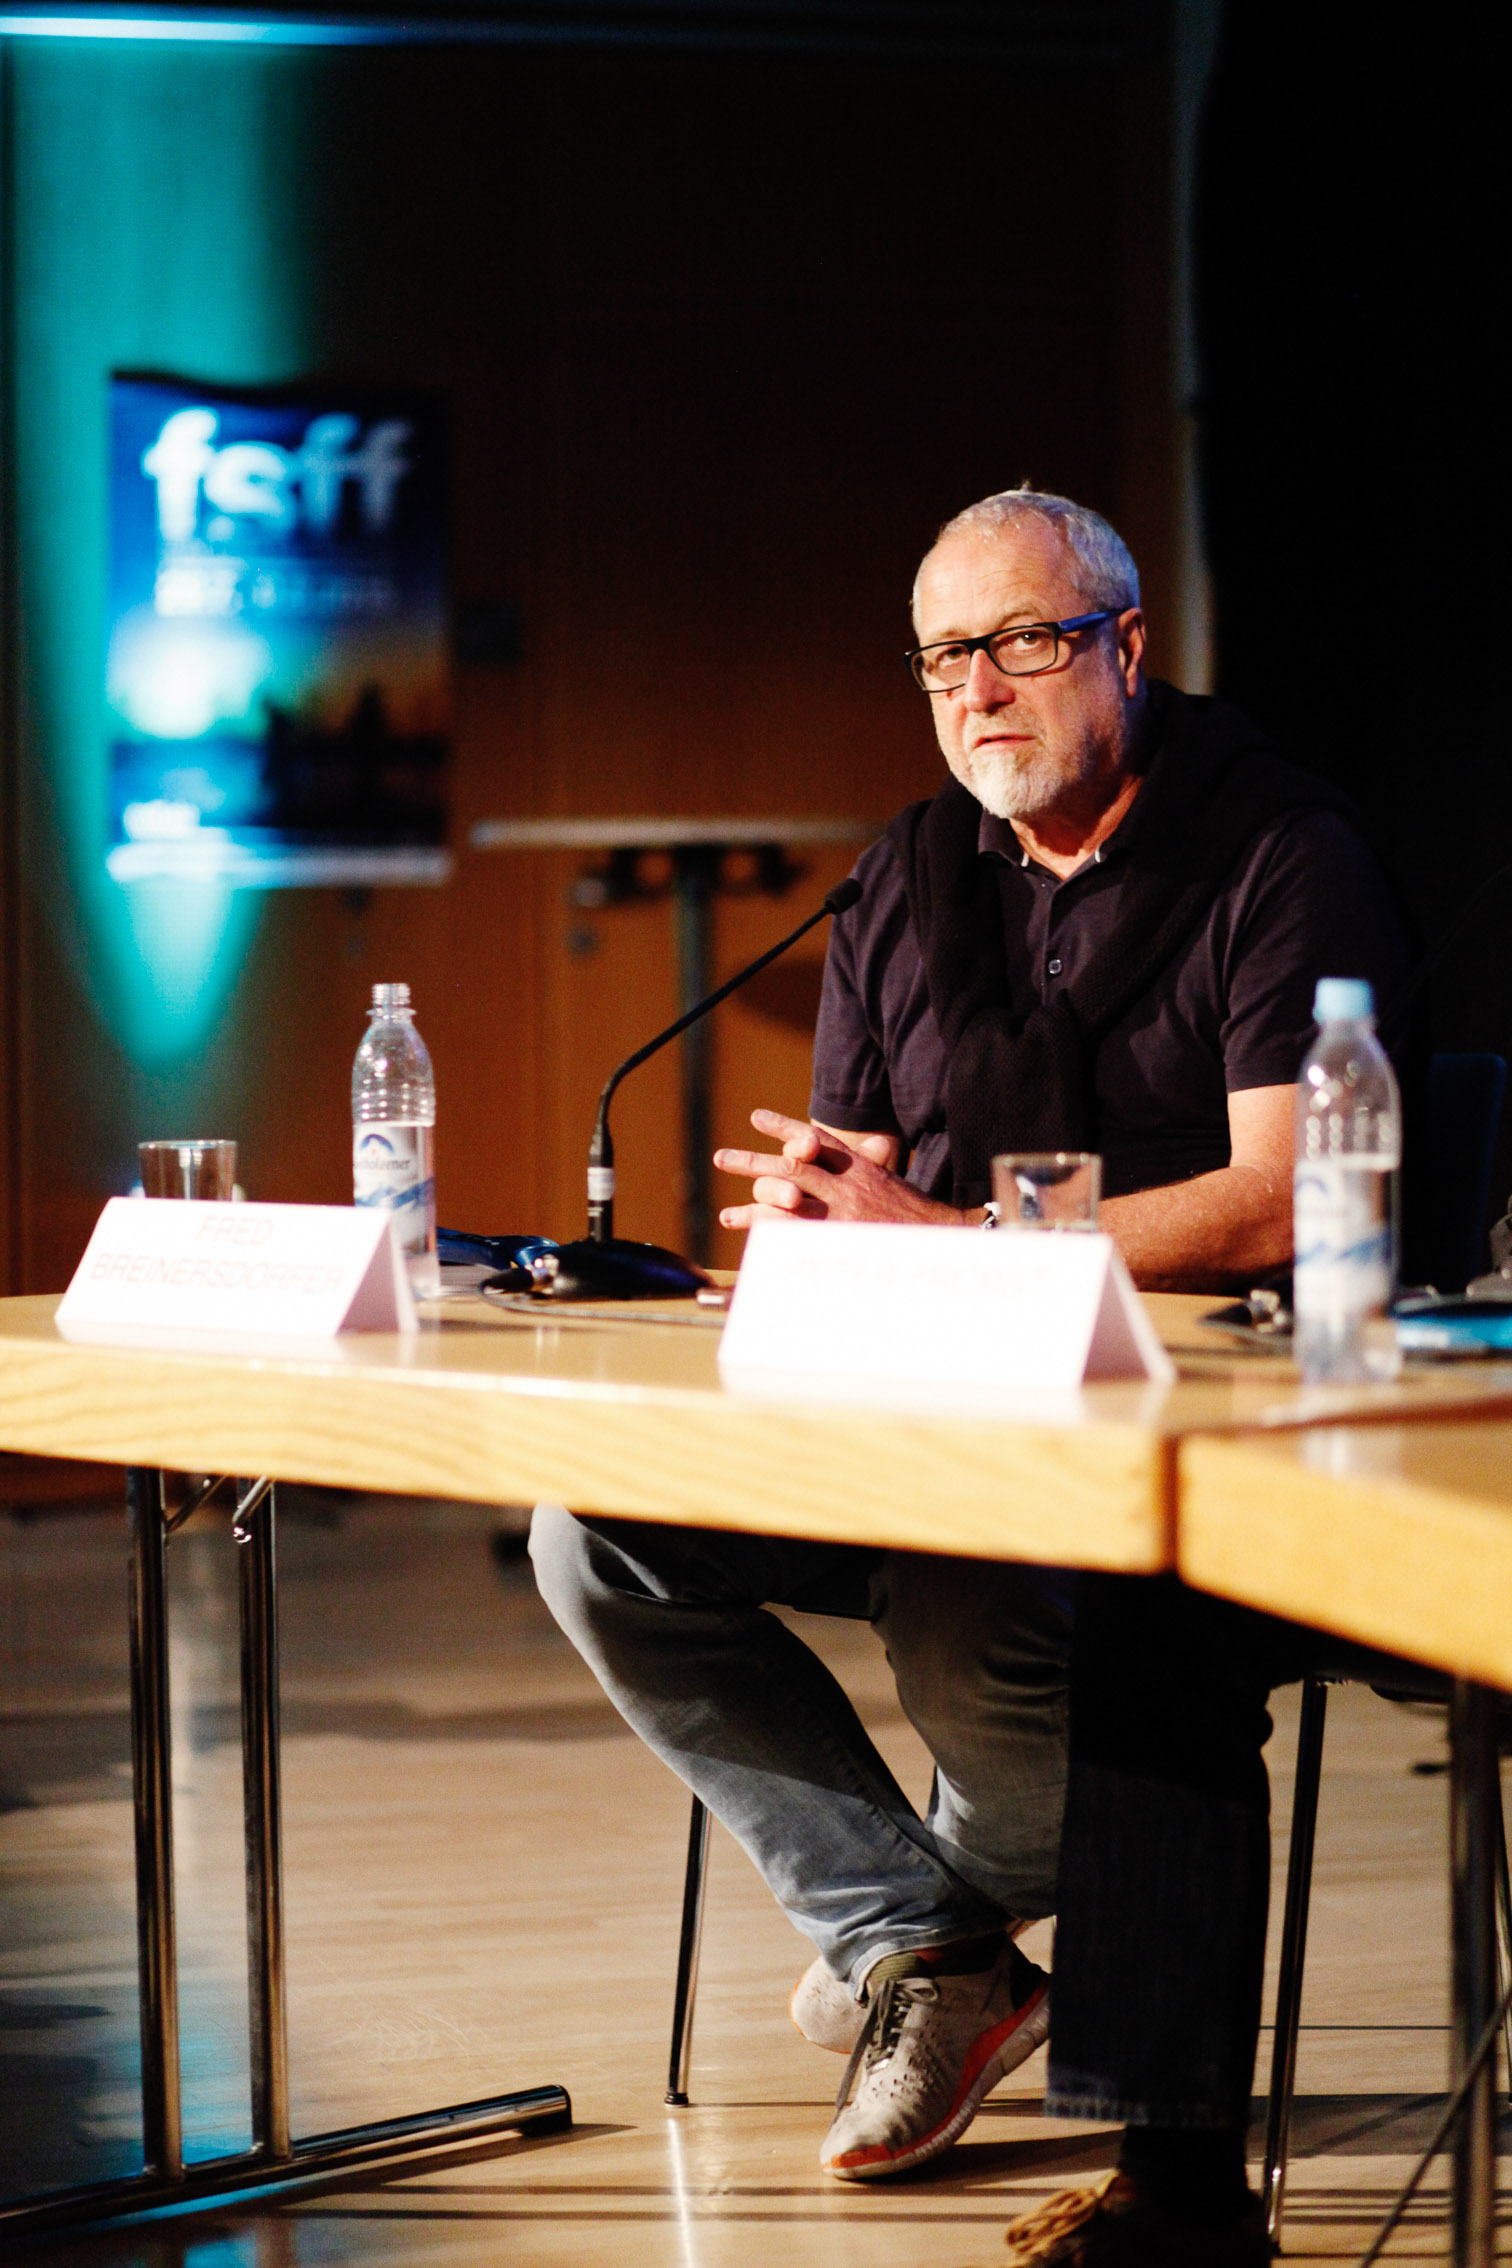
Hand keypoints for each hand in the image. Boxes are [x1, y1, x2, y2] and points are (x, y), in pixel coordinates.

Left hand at [715, 1109, 963, 1229]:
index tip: (757, 1118)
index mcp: (858, 1167)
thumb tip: (874, 1147)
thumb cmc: (917, 1212)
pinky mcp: (840, 1240)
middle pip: (790, 1168)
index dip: (784, 1128)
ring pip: (787, 1202)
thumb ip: (874, 1164)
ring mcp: (841, 1213)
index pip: (815, 1139)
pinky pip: (799, 1238)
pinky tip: (754, 1244)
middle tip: (722, 1158)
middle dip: (753, 1164)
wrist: (941, 1238)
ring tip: (726, 1215)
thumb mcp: (892, 1180)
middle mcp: (845, 1186)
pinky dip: (774, 1239)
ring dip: (753, 1208)